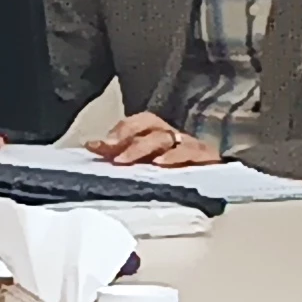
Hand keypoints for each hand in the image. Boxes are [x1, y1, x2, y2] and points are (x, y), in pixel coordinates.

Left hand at [91, 115, 222, 169]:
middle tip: (116, 158)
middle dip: (132, 142)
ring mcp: (191, 145)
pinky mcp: (207, 158)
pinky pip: (193, 154)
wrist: (211, 180)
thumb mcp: (142, 159)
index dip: (122, 130)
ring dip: (149, 149)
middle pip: (153, 129)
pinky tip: (162, 164)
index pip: (141, 121)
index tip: (99, 145)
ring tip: (133, 161)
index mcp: (158, 131)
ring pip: (170, 139)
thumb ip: (116, 151)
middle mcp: (174, 134)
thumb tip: (90, 145)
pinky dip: (177, 157)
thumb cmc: (171, 167)